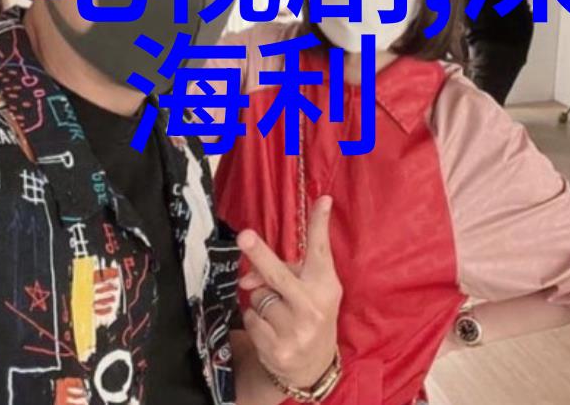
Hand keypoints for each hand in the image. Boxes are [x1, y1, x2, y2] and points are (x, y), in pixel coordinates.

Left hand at [237, 196, 341, 388]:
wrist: (313, 368)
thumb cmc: (308, 313)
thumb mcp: (309, 290)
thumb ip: (284, 273)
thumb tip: (246, 279)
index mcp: (325, 286)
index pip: (321, 251)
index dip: (319, 224)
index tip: (322, 199)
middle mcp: (313, 307)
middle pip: (279, 275)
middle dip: (259, 254)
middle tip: (244, 236)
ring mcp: (296, 330)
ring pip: (259, 297)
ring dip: (261, 301)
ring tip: (278, 314)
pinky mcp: (277, 348)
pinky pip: (251, 319)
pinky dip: (255, 321)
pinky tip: (271, 330)